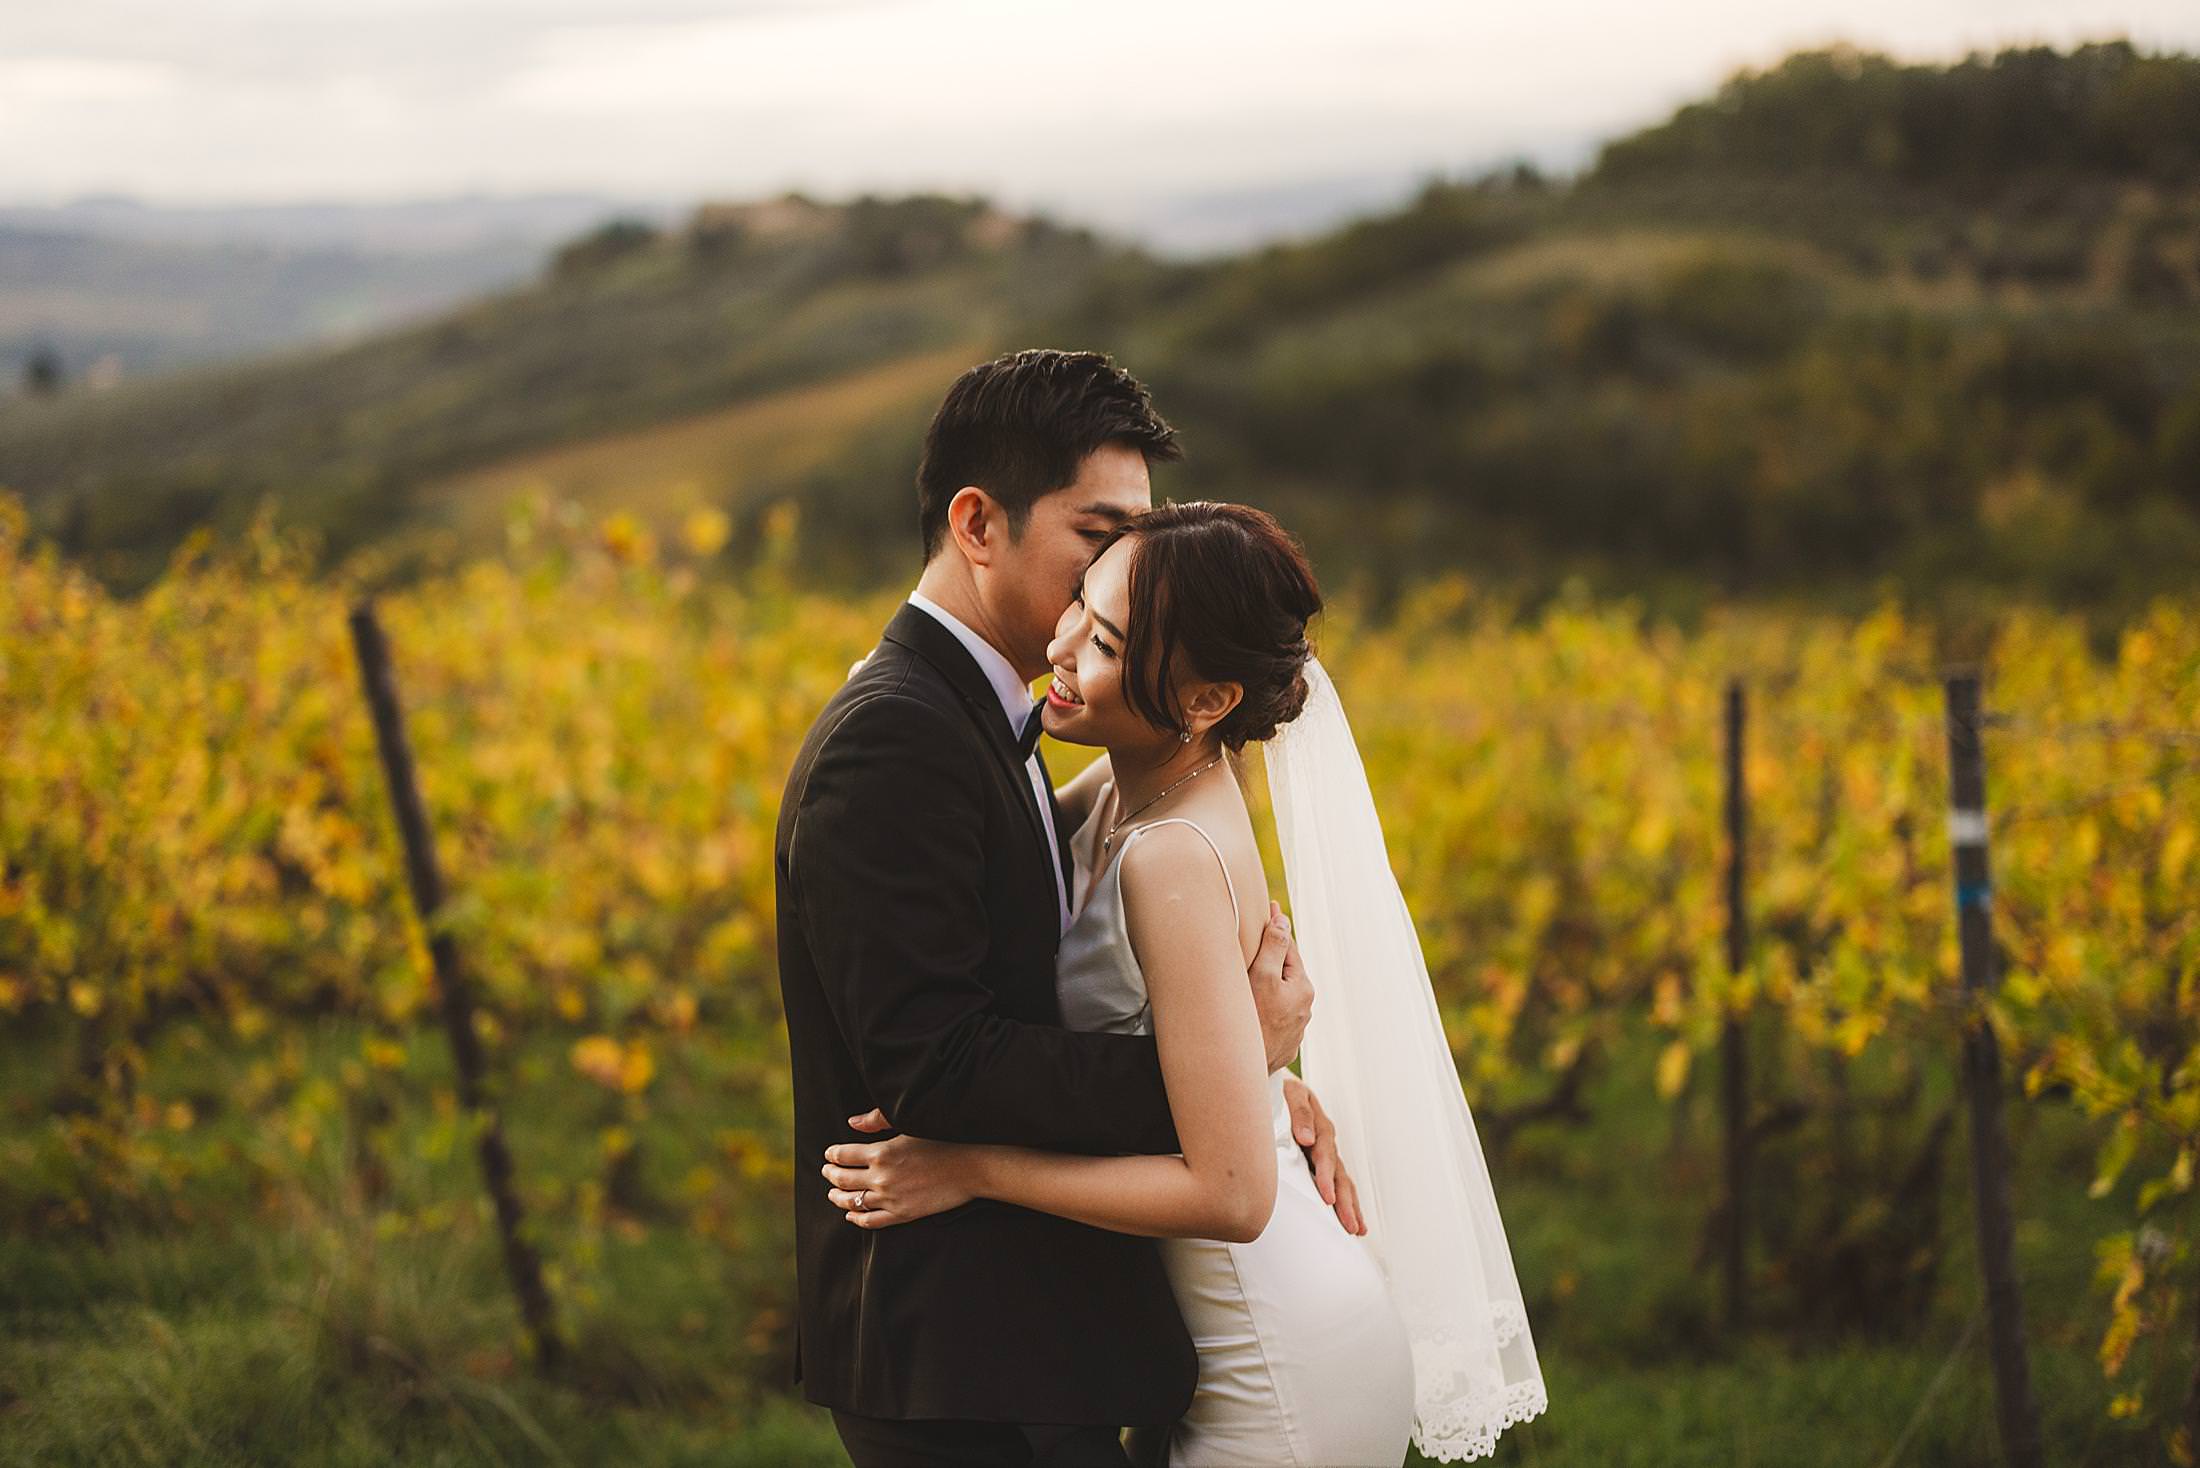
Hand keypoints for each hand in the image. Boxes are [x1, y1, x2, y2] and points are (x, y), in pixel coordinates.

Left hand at [823, 1132, 973, 1228]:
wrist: (969, 1168)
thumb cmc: (941, 1141)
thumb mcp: (908, 1124)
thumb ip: (876, 1120)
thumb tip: (852, 1122)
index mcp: (880, 1153)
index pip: (843, 1155)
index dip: (832, 1155)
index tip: (829, 1154)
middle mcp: (881, 1177)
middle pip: (842, 1179)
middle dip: (830, 1174)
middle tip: (827, 1171)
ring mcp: (890, 1199)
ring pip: (852, 1202)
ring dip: (838, 1197)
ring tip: (833, 1193)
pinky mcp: (901, 1214)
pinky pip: (870, 1221)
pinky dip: (856, 1219)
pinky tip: (851, 1215)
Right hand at [1246, 901, 1312, 1072]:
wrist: (1243, 1069)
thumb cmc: (1252, 1019)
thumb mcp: (1262, 976)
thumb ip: (1274, 946)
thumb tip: (1283, 919)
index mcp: (1303, 989)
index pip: (1289, 950)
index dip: (1276, 930)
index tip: (1270, 908)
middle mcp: (1304, 1010)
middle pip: (1285, 974)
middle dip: (1270, 959)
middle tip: (1254, 941)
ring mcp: (1294, 1030)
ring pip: (1279, 998)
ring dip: (1266, 987)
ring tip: (1249, 979)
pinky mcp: (1282, 1047)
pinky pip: (1272, 1019)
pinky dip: (1263, 1010)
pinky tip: (1249, 1011)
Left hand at [1282, 1075, 1364, 1235]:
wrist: (1280, 1087)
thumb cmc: (1282, 1091)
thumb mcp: (1291, 1094)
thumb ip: (1300, 1115)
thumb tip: (1308, 1138)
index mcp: (1319, 1127)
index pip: (1325, 1156)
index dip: (1326, 1178)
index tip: (1327, 1198)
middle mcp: (1326, 1142)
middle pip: (1340, 1175)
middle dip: (1345, 1202)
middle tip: (1350, 1225)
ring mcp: (1326, 1152)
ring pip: (1343, 1182)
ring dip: (1350, 1206)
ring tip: (1357, 1229)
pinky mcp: (1322, 1161)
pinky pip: (1338, 1183)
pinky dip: (1347, 1202)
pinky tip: (1354, 1220)